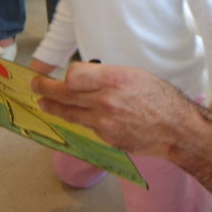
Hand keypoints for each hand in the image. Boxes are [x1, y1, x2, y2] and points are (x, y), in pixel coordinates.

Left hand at [31, 62, 201, 156]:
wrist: (175, 128)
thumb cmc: (161, 97)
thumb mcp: (136, 75)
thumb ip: (108, 76)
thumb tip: (85, 77)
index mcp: (115, 78)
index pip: (73, 75)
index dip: (68, 74)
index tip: (68, 74)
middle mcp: (106, 100)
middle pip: (64, 94)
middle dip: (45, 89)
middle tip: (36, 86)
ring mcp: (104, 122)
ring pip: (69, 113)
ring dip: (54, 107)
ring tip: (44, 103)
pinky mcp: (106, 137)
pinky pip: (87, 126)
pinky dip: (84, 120)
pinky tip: (87, 117)